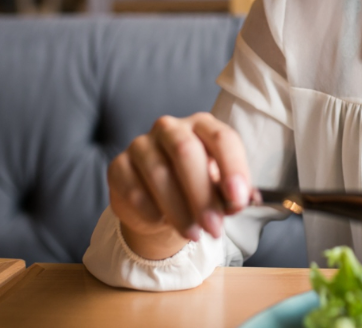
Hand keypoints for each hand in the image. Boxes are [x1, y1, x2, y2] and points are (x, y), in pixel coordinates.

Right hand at [107, 112, 252, 260]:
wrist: (158, 206)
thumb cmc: (195, 190)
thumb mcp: (219, 191)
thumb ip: (232, 194)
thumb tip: (242, 200)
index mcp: (203, 126)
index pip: (222, 138)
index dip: (233, 168)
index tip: (239, 200)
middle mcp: (171, 128)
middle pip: (186, 151)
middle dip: (202, 195)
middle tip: (213, 228)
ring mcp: (141, 144)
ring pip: (158, 173)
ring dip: (178, 210)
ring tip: (193, 234)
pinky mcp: (118, 165)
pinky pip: (133, 189)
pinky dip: (150, 211)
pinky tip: (160, 222)